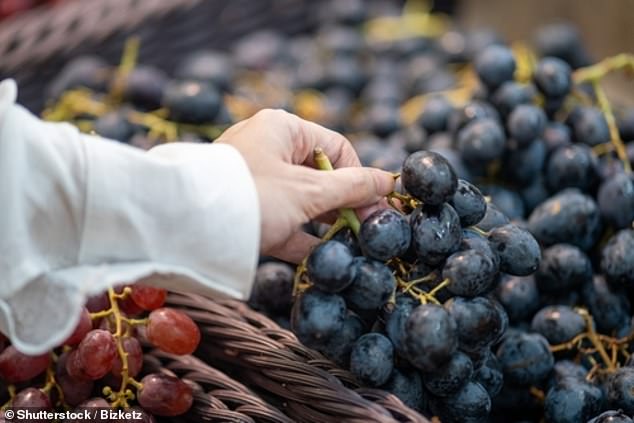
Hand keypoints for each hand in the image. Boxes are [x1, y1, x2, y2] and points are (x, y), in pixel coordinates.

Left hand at [217, 109, 394, 262]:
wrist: (186, 228)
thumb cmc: (254, 195)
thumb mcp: (309, 191)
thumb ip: (352, 187)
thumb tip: (389, 182)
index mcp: (283, 129)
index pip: (337, 148)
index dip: (361, 178)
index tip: (377, 208)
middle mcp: (268, 149)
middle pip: (321, 176)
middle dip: (346, 206)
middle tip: (369, 232)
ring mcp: (256, 182)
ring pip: (303, 202)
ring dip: (327, 225)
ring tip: (352, 247)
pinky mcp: (246, 212)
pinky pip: (283, 222)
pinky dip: (303, 239)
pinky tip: (325, 260)